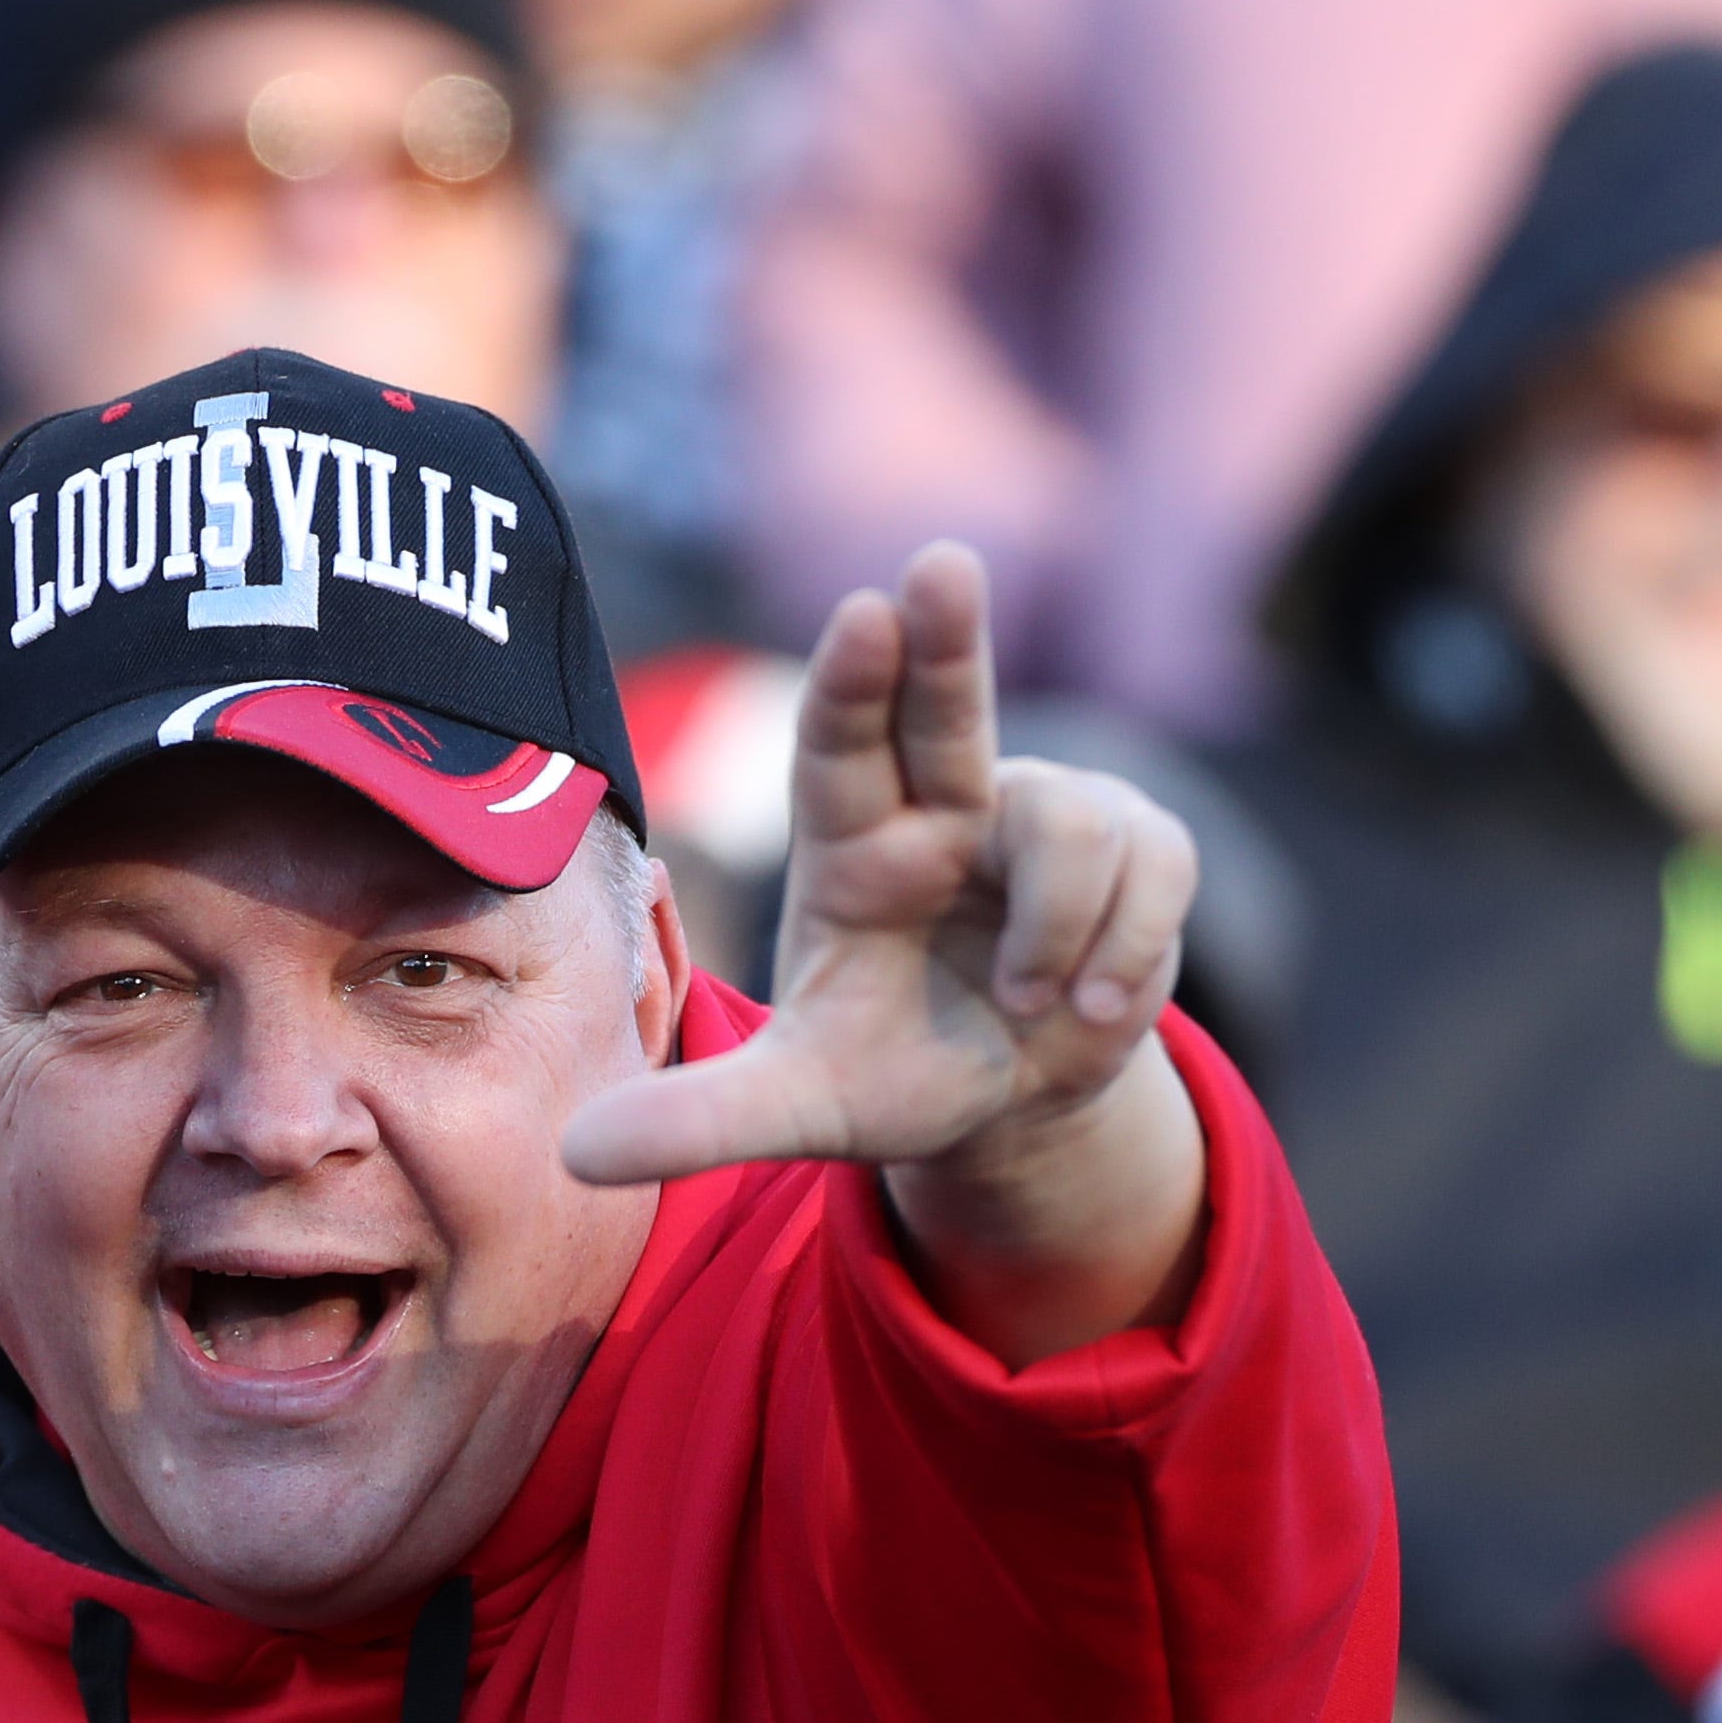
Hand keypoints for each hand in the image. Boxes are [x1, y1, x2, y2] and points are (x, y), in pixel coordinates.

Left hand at [558, 541, 1207, 1358]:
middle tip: (941, 566)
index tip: (862, 614)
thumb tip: (572, 1156)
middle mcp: (943, 808)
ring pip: (1070, 825)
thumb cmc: (892, 1076)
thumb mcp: (795, 1108)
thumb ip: (698, 1122)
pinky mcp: (1135, 847)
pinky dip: (1125, 951)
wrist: (1013, 1103)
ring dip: (1058, 928)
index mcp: (849, 845)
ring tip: (1030, 1005)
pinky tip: (1090, 1009)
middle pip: (946, 708)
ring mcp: (1044, 818)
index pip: (838, 744)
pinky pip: (1148, 869)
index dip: (851, 680)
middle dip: (948, 638)